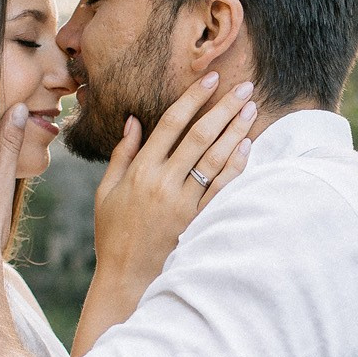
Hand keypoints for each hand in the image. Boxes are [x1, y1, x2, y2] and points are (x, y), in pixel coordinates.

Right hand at [92, 72, 258, 288]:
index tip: (211, 78)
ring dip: (235, 131)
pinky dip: (235, 167)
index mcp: (140, 170)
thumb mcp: (107, 192)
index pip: (171, 123)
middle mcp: (163, 183)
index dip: (193, 98)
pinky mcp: (197, 222)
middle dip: (223, 107)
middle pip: (199, 135)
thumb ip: (122, 154)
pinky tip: (247, 147)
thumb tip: (135, 120)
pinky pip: (221, 190)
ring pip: (214, 159)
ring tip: (250, 109)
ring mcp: (183, 203)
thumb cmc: (113, 234)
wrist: (126, 278)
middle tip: (244, 86)